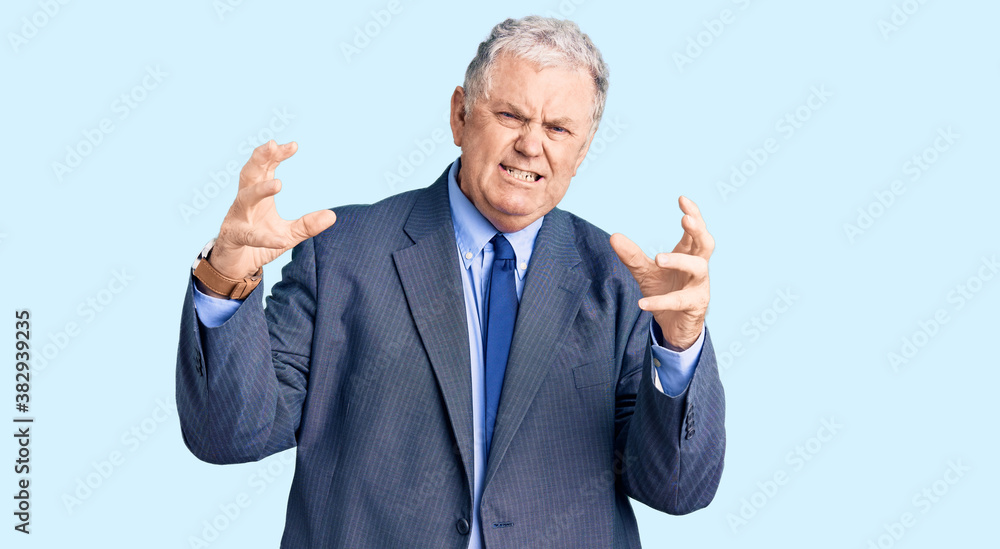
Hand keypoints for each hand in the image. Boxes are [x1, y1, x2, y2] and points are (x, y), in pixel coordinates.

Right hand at [207, 140, 336, 280]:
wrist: (235, 266)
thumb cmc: (258, 243)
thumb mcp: (287, 235)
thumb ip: (307, 225)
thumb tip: (333, 215)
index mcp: (258, 196)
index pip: (266, 168)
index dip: (276, 155)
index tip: (293, 145)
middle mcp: (245, 202)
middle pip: (249, 174)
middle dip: (260, 158)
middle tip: (272, 145)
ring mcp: (237, 218)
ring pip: (245, 198)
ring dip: (260, 190)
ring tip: (278, 184)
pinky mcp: (233, 237)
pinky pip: (249, 236)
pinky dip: (265, 237)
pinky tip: (280, 239)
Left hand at [610, 196, 713, 350]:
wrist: (674, 326)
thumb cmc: (664, 292)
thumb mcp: (645, 272)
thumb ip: (632, 256)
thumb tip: (614, 236)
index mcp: (688, 255)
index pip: (695, 231)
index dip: (693, 214)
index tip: (681, 199)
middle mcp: (697, 268)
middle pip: (706, 244)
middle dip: (698, 230)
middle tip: (685, 219)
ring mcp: (699, 287)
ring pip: (698, 269)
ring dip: (679, 261)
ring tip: (658, 258)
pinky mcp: (695, 306)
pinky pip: (679, 301)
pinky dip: (660, 301)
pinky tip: (642, 302)